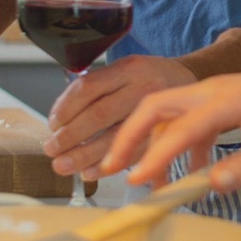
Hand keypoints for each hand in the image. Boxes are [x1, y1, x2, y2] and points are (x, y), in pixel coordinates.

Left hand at [43, 55, 196, 180]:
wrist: (188, 80)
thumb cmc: (149, 77)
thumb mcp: (125, 68)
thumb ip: (97, 87)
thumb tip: (60, 120)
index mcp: (128, 69)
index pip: (88, 88)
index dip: (64, 109)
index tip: (52, 124)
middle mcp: (142, 87)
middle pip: (98, 114)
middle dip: (70, 137)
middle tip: (52, 149)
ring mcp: (156, 112)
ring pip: (115, 137)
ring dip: (85, 155)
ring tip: (65, 164)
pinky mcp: (164, 132)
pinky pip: (133, 153)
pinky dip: (109, 166)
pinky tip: (92, 171)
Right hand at [99, 55, 240, 192]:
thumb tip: (210, 186)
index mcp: (227, 100)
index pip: (179, 129)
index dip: (154, 158)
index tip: (135, 182)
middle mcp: (212, 90)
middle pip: (155, 106)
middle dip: (129, 136)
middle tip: (112, 169)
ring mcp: (214, 91)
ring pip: (166, 109)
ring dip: (147, 138)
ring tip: (139, 176)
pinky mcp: (220, 97)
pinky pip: (187, 117)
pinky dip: (176, 141)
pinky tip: (186, 172)